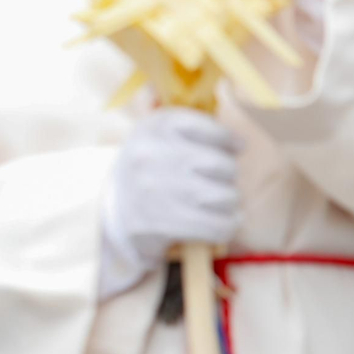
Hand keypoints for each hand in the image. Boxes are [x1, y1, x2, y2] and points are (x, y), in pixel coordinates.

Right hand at [99, 109, 241, 298]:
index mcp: (154, 127)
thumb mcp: (160, 138)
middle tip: (212, 183)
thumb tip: (240, 143)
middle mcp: (151, 153)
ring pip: (226, 196)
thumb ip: (195, 131)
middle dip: (226, 177)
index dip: (228, 142)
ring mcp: (154, 189)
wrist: (112, 214)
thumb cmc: (150, 172)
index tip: (235, 149)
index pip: (213, 130)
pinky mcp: (159, 222)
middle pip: (224, 165)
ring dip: (228, 204)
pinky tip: (221, 224)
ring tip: (213, 205)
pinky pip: (219, 225)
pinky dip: (227, 226)